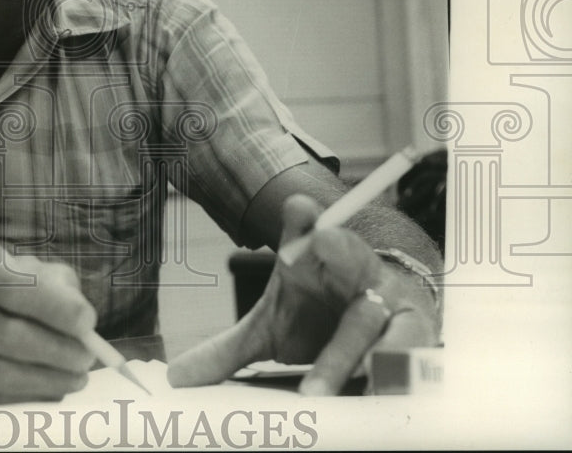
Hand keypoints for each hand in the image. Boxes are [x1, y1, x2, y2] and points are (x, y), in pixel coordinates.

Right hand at [0, 245, 96, 405]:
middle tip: (86, 358)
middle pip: (2, 332)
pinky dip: (20, 398)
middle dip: (55, 349)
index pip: (2, 279)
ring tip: (73, 379)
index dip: (49, 302)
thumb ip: (43, 278)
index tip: (87, 321)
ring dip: (44, 380)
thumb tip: (78, 310)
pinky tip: (43, 392)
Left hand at [168, 194, 439, 395]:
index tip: (297, 206)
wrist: (384, 317)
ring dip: (351, 340)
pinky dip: (397, 363)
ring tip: (328, 370)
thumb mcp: (272, 327)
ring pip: (371, 314)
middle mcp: (352, 268)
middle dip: (338, 243)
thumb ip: (228, 350)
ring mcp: (385, 297)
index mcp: (313, 257)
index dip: (301, 217)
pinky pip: (408, 346)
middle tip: (323, 238)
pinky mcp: (413, 329)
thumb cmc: (321, 317)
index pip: (306, 225)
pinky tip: (382, 382)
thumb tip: (175, 378)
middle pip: (347, 251)